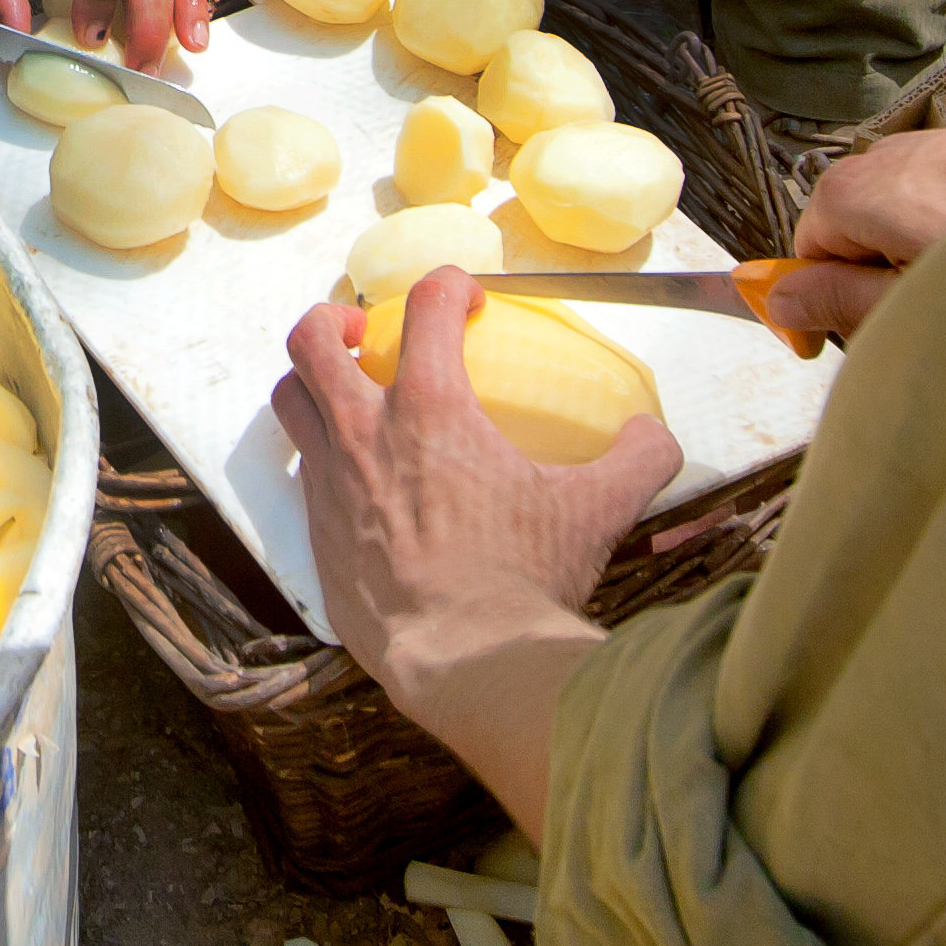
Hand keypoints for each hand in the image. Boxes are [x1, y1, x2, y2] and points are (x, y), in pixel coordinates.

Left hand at [277, 269, 671, 810]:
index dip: (446, 285)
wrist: (465, 661)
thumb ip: (637, 460)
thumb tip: (654, 437)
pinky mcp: (317, 537)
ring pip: (290, 403)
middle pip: (312, 341)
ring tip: (346, 394)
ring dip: (312, 384)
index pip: (425, 306)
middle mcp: (364, 434)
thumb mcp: (598, 511)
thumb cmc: (526, 577)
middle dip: (332, 320)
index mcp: (430, 408)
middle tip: (365, 333)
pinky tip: (358, 481)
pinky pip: (301, 476)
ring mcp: (331, 485)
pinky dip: (321, 460)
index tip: (464, 299)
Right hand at [761, 119, 945, 348]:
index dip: (818, 302)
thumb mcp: (910, 303)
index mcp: (853, 193)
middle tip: (921, 322)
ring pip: (898, 212)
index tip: (834, 342)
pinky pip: (943, 193)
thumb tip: (781, 301)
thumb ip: (839, 301)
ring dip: (917, 255)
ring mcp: (933, 143)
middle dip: (873, 281)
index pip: (805, 251)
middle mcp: (884, 156)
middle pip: (850, 230)